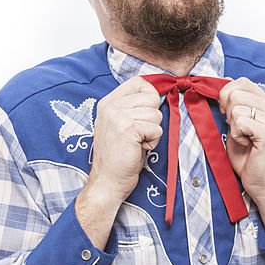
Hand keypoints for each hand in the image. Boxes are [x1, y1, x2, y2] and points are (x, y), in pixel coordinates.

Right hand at [84, 76, 162, 205]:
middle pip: (152, 97)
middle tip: (138, 134)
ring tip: (137, 143)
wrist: (107, 181)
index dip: (150, 96)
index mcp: (108, 102)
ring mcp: (118, 116)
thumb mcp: (120, 124)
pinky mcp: (127, 128)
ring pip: (156, 114)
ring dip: (152, 132)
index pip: (139, 82)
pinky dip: (153, 142)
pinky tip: (139, 149)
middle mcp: (111, 105)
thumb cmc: (118, 156)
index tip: (146, 114)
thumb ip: (132, 108)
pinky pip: (156, 128)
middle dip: (152, 118)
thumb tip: (157, 95)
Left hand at [219, 78, 264, 229]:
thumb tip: (223, 83)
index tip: (228, 115)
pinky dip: (237, 135)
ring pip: (236, 107)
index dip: (227, 96)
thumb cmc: (247, 154)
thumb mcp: (236, 123)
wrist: (260, 181)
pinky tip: (247, 144)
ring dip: (233, 126)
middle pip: (235, 93)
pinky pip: (241, 122)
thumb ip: (233, 104)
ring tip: (244, 139)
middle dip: (228, 113)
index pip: (242, 82)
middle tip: (238, 130)